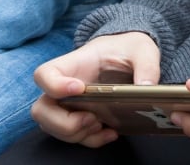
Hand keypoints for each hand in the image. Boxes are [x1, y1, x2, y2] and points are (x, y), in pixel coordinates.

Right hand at [31, 32, 159, 146]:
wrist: (130, 54)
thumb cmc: (130, 48)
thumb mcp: (144, 50)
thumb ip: (147, 66)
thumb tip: (147, 87)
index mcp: (75, 64)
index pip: (45, 75)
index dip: (53, 86)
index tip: (79, 89)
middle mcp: (65, 86)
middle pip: (41, 109)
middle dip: (62, 122)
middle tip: (91, 117)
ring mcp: (70, 104)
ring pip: (52, 127)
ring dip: (75, 134)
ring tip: (100, 125)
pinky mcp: (81, 117)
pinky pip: (74, 135)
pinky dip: (90, 140)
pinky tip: (111, 133)